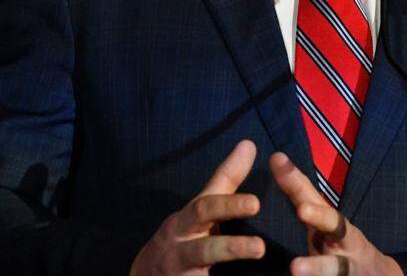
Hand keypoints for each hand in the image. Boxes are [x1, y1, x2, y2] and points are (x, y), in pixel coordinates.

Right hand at [129, 139, 264, 274]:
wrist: (146, 274)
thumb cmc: (183, 233)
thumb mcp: (201, 206)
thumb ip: (226, 179)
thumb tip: (249, 144)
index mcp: (186, 223)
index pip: (205, 210)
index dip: (229, 206)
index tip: (256, 203)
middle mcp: (181, 249)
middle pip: (204, 249)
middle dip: (231, 248)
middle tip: (259, 247)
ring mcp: (182, 274)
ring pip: (201, 275)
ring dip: (225, 270)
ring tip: (255, 259)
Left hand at [269, 153, 401, 275]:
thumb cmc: (342, 244)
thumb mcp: (324, 221)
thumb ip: (301, 195)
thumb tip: (276, 158)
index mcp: (332, 222)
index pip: (310, 194)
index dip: (294, 179)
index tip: (277, 160)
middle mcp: (344, 239)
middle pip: (334, 224)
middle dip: (319, 215)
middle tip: (302, 210)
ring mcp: (350, 264)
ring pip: (335, 266)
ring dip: (316, 267)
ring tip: (295, 268)